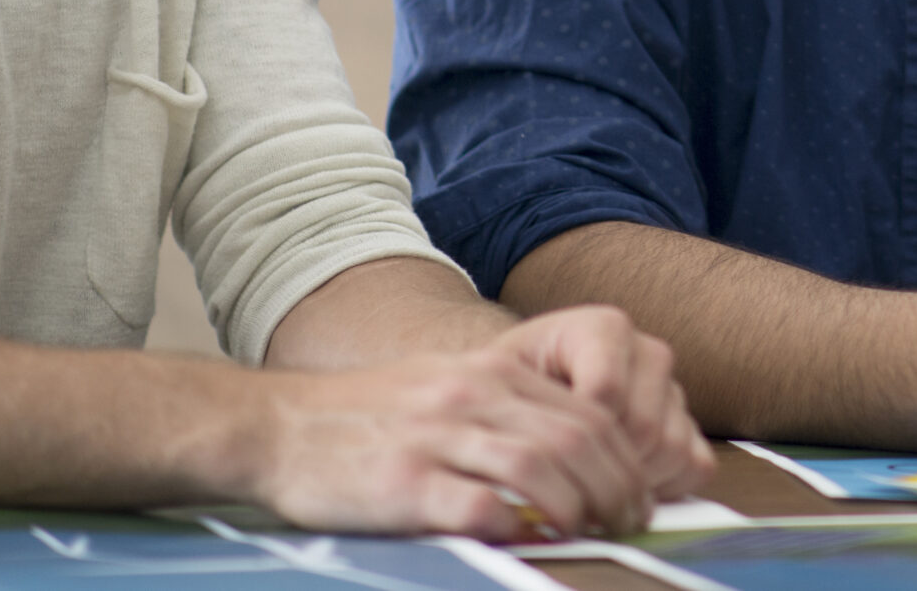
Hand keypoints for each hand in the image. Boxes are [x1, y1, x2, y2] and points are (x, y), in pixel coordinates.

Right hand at [246, 342, 658, 537]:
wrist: (275, 425)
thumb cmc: (368, 419)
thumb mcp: (448, 391)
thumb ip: (508, 416)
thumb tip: (575, 464)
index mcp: (492, 374)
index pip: (588, 412)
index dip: (627, 457)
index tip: (641, 495)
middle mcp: (472, 396)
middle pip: (577, 438)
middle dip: (618, 486)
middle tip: (631, 524)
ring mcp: (437, 437)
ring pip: (540, 466)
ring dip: (579, 507)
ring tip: (591, 536)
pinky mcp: (403, 482)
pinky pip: (477, 505)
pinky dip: (513, 527)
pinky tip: (525, 542)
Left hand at [491, 306, 716, 497]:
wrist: (522, 389)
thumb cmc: (508, 390)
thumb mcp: (497, 384)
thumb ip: (524, 408)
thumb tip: (543, 462)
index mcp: (602, 329)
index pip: (605, 395)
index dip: (574, 440)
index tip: (541, 457)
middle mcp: (646, 352)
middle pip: (643, 428)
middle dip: (602, 466)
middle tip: (565, 480)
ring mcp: (672, 389)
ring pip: (671, 450)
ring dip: (631, 479)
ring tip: (590, 479)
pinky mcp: (689, 423)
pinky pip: (697, 465)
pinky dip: (665, 486)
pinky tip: (622, 481)